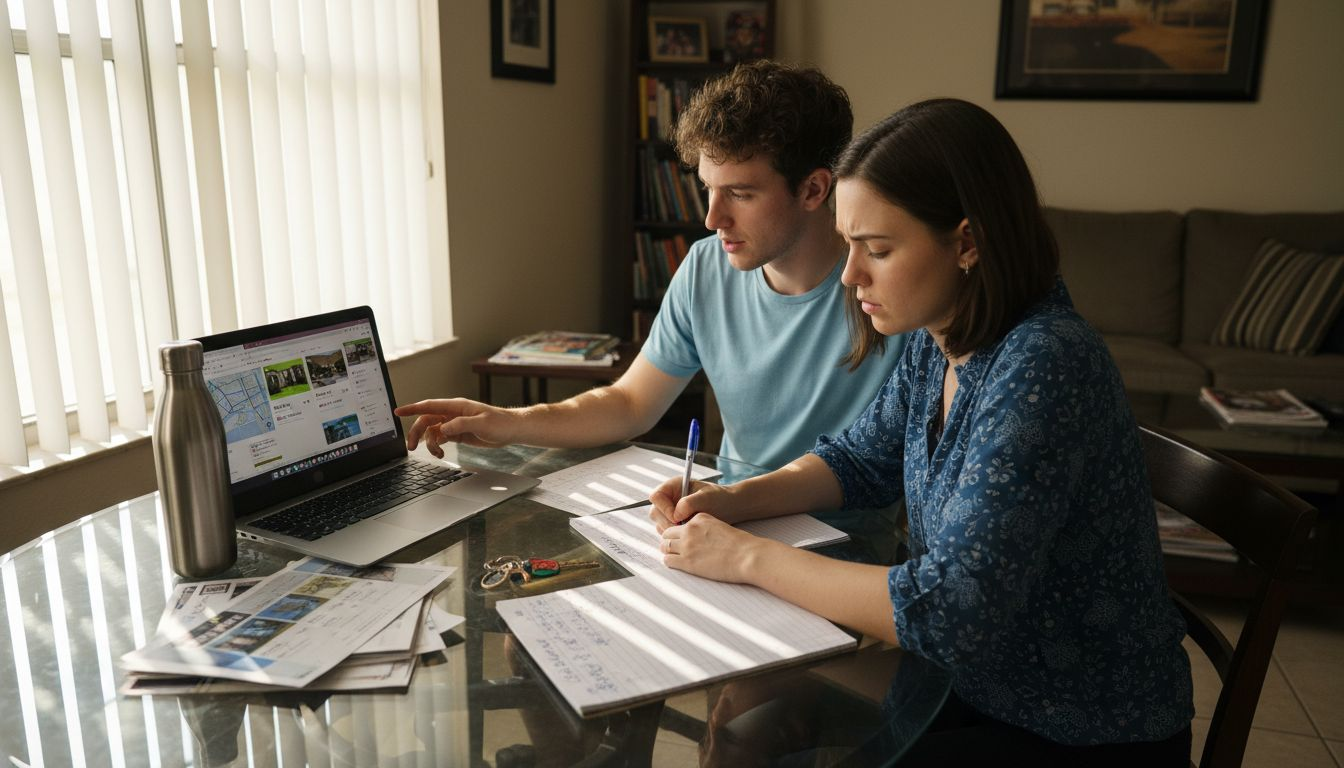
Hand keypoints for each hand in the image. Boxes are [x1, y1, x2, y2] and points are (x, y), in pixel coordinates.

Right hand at [393, 398, 515, 454]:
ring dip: (429, 443)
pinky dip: (437, 447)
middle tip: (411, 446)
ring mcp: (454, 424)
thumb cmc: (500, 422)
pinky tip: (440, 454)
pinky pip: (440, 439)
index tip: (398, 411)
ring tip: (435, 454)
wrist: (512, 431)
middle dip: (417, 433)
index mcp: (456, 406)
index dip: (412, 408)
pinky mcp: (457, 434)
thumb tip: (442, 429)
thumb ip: (460, 425)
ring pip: (432, 431)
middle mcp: (452, 414)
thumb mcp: (481, 423)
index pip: (429, 406)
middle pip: (426, 420)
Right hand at [648, 477, 734, 531]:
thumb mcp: (706, 497)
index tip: (676, 518)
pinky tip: (688, 535)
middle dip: (666, 522)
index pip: (657, 496)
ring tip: (688, 531)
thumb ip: (689, 503)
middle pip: (655, 511)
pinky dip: (675, 535)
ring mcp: (671, 511)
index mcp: (674, 486)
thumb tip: (676, 514)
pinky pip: (667, 531)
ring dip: (670, 530)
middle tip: (681, 529)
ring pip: (659, 523)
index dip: (663, 508)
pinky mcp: (675, 523)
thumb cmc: (719, 498)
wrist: (729, 508)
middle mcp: (670, 498)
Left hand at [658, 513, 758, 582]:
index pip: (678, 523)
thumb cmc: (740, 544)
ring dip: (668, 551)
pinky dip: (670, 562)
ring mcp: (687, 546)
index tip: (681, 539)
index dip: (678, 533)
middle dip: (669, 541)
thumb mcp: (719, 527)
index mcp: (699, 519)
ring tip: (674, 557)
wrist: (747, 556)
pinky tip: (677, 564)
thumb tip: (698, 539)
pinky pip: (668, 560)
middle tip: (674, 549)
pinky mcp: (687, 562)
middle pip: (667, 534)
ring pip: (664, 546)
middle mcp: (690, 529)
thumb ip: (705, 529)